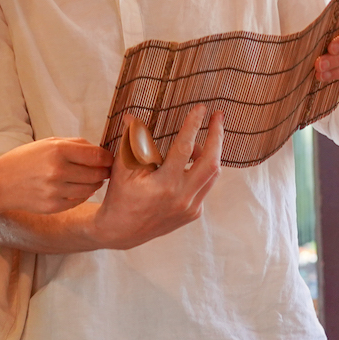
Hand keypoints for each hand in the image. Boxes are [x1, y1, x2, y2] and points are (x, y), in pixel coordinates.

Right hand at [0, 137, 112, 214]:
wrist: (0, 183)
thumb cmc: (25, 159)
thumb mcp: (48, 143)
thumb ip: (75, 144)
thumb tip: (100, 151)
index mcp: (58, 150)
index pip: (97, 156)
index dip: (108, 158)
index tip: (109, 159)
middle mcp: (58, 171)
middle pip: (97, 174)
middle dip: (104, 171)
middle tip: (105, 169)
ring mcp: (56, 191)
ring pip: (90, 189)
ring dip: (95, 183)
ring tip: (93, 178)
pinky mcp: (53, 206)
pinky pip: (79, 200)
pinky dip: (83, 194)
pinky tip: (78, 187)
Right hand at [83, 107, 225, 250]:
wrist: (122, 231)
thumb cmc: (120, 196)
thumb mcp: (123, 167)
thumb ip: (132, 141)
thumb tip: (133, 117)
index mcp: (164, 186)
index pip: (184, 149)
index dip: (193, 125)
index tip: (200, 108)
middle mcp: (182, 198)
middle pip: (212, 163)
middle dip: (217, 136)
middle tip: (218, 116)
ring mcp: (190, 208)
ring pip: (212, 175)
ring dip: (211, 152)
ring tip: (203, 137)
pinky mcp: (193, 213)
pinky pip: (205, 186)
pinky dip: (201, 170)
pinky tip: (191, 161)